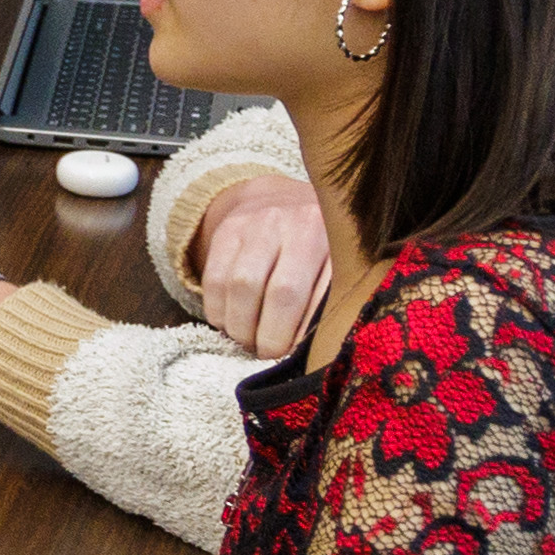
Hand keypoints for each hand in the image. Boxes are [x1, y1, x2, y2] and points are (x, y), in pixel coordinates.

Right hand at [185, 174, 328, 355]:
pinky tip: (229, 322)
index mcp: (337, 240)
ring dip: (240, 327)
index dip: (304, 335)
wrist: (281, 200)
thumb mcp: (340, 266)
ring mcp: (260, 223)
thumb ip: (336, 300)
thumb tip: (317, 351)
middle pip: (281, 294)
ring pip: (242, 287)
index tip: (296, 355)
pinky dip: (218, 311)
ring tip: (247, 340)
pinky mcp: (227, 230)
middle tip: (268, 352)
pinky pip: (214, 279)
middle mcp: (299, 223)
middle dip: (271, 336)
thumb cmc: (318, 248)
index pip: (321, 298)